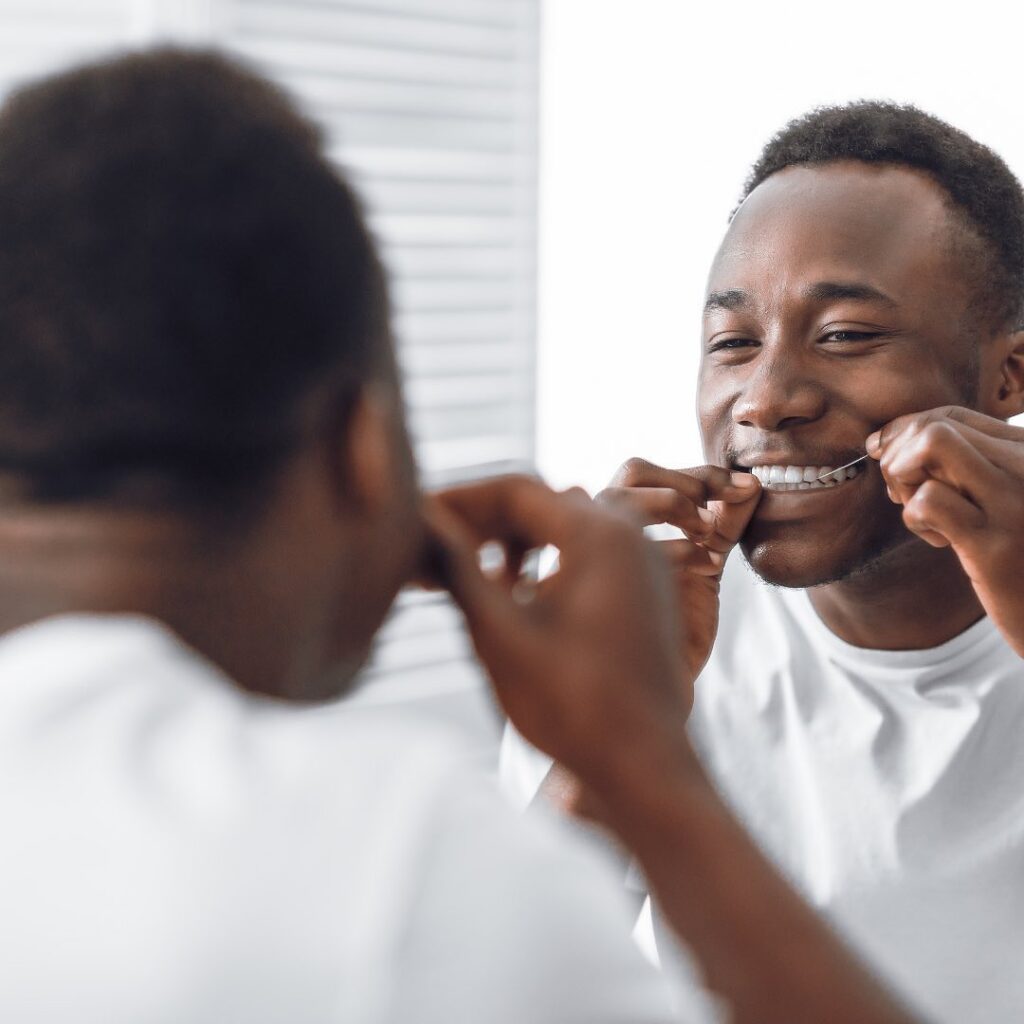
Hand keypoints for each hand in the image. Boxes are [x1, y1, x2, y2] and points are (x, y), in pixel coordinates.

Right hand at [423, 475, 698, 789]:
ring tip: (467, 576)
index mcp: (600, 534)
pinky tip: (513, 596)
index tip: (418, 519)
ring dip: (512, 542)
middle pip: (540, 504)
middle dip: (482, 523)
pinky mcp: (645, 591)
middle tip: (433, 552)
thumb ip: (458, 569)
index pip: (515, 490)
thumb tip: (419, 521)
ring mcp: (643, 563)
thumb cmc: (574, 707)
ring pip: (563, 527)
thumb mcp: (500, 634)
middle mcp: (630, 536)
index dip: (458, 500)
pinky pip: (588, 554)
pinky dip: (544, 562)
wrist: (646, 766)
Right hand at [596, 459, 760, 688]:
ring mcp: (598, 555)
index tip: (743, 487)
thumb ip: (725, 524)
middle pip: (631, 472)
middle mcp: (602, 533)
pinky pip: (627, 548)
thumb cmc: (674, 629)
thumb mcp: (707, 565)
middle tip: (719, 507)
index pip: (648, 473)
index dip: (698, 474)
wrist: (658, 689)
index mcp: (621, 523)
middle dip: (682, 481)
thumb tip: (753, 484)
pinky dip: (676, 547)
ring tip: (707, 531)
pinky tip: (705, 567)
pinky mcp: (601, 584)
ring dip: (671, 503)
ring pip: (617, 496)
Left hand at [868, 406, 1023, 655]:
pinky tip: (936, 539)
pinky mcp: (995, 546)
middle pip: (934, 427)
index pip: (950, 415)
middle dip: (898, 456)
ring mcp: (1015, 504)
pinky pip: (928, 500)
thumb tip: (885, 440)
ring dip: (904, 479)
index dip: (904, 431)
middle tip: (903, 493)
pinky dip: (914, 517)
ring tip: (921, 513)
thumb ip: (961, 465)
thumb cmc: (1019, 555)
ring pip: (931, 446)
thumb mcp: (999, 498)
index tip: (885, 456)